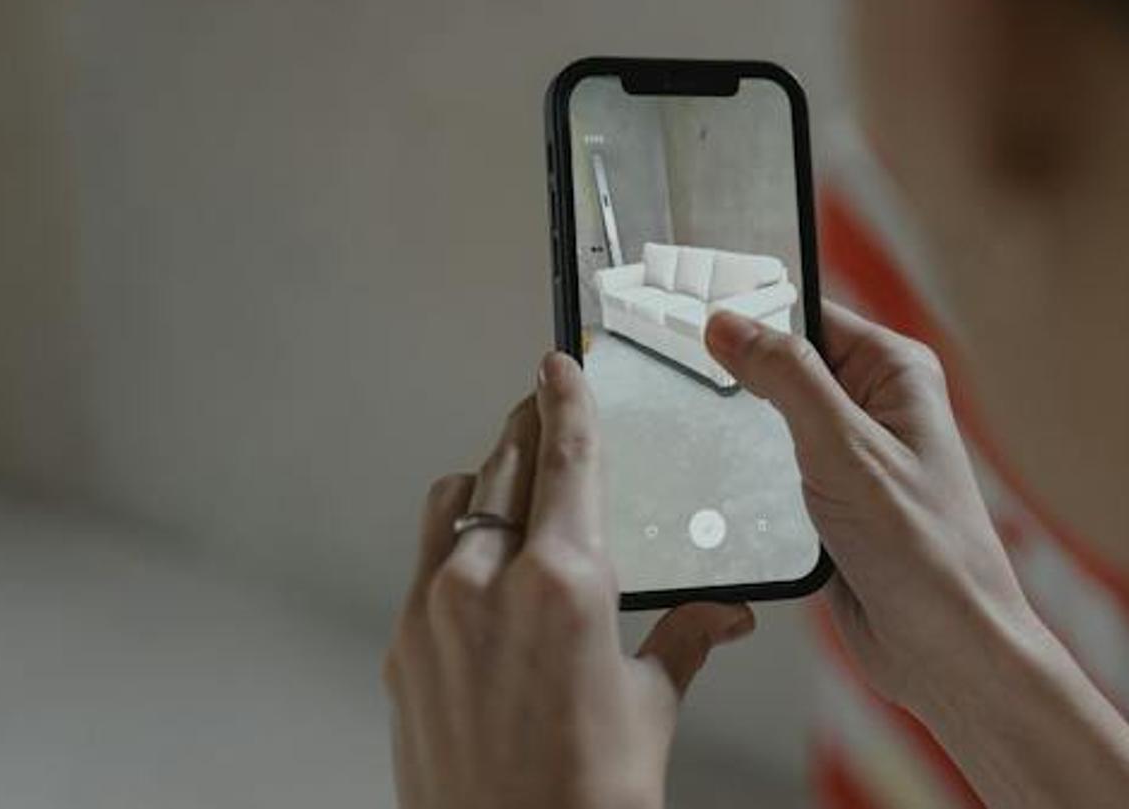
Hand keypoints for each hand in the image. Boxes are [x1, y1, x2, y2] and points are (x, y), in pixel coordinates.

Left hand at [383, 352, 754, 808]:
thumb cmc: (588, 797)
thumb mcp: (652, 705)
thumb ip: (684, 637)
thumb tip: (724, 614)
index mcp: (564, 584)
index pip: (566, 458)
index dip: (565, 397)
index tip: (558, 363)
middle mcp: (488, 584)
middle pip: (504, 465)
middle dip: (528, 430)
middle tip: (545, 411)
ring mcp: (434, 614)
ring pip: (454, 504)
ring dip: (487, 480)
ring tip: (516, 485)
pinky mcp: (404, 648)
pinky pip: (427, 562)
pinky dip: (458, 542)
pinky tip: (485, 567)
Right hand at [706, 305, 1128, 808]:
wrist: (944, 650)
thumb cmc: (927, 553)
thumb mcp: (845, 449)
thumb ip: (786, 379)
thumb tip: (730, 324)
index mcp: (895, 373)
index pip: (809, 315)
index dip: (752, 315)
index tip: (695, 320)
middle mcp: (876, 408)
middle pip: (785, 368)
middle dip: (740, 382)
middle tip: (693, 387)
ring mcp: (853, 457)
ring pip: (771, 424)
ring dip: (743, 441)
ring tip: (710, 445)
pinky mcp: (832, 503)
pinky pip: (773, 474)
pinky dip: (749, 484)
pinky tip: (732, 495)